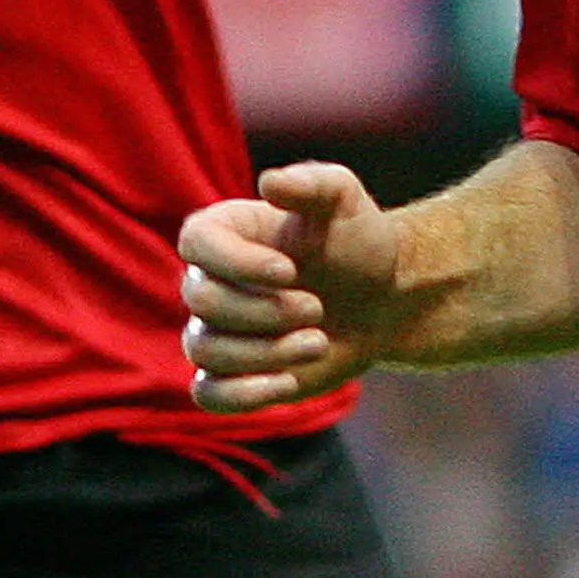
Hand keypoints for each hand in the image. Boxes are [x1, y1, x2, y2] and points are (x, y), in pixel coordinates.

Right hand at [179, 162, 399, 412]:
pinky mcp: (233, 374)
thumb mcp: (344, 200)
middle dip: (265, 311)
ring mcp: (218, 330)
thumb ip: (312, 183)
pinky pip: (208, 394)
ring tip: (318, 342)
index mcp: (226, 231)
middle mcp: (211, 280)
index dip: (236, 262)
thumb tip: (269, 183)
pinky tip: (289, 382)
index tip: (290, 270)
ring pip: (207, 351)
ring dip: (267, 353)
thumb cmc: (357, 240)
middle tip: (318, 308)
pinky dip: (243, 394)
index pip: (195, 243)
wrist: (383, 297)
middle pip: (204, 303)